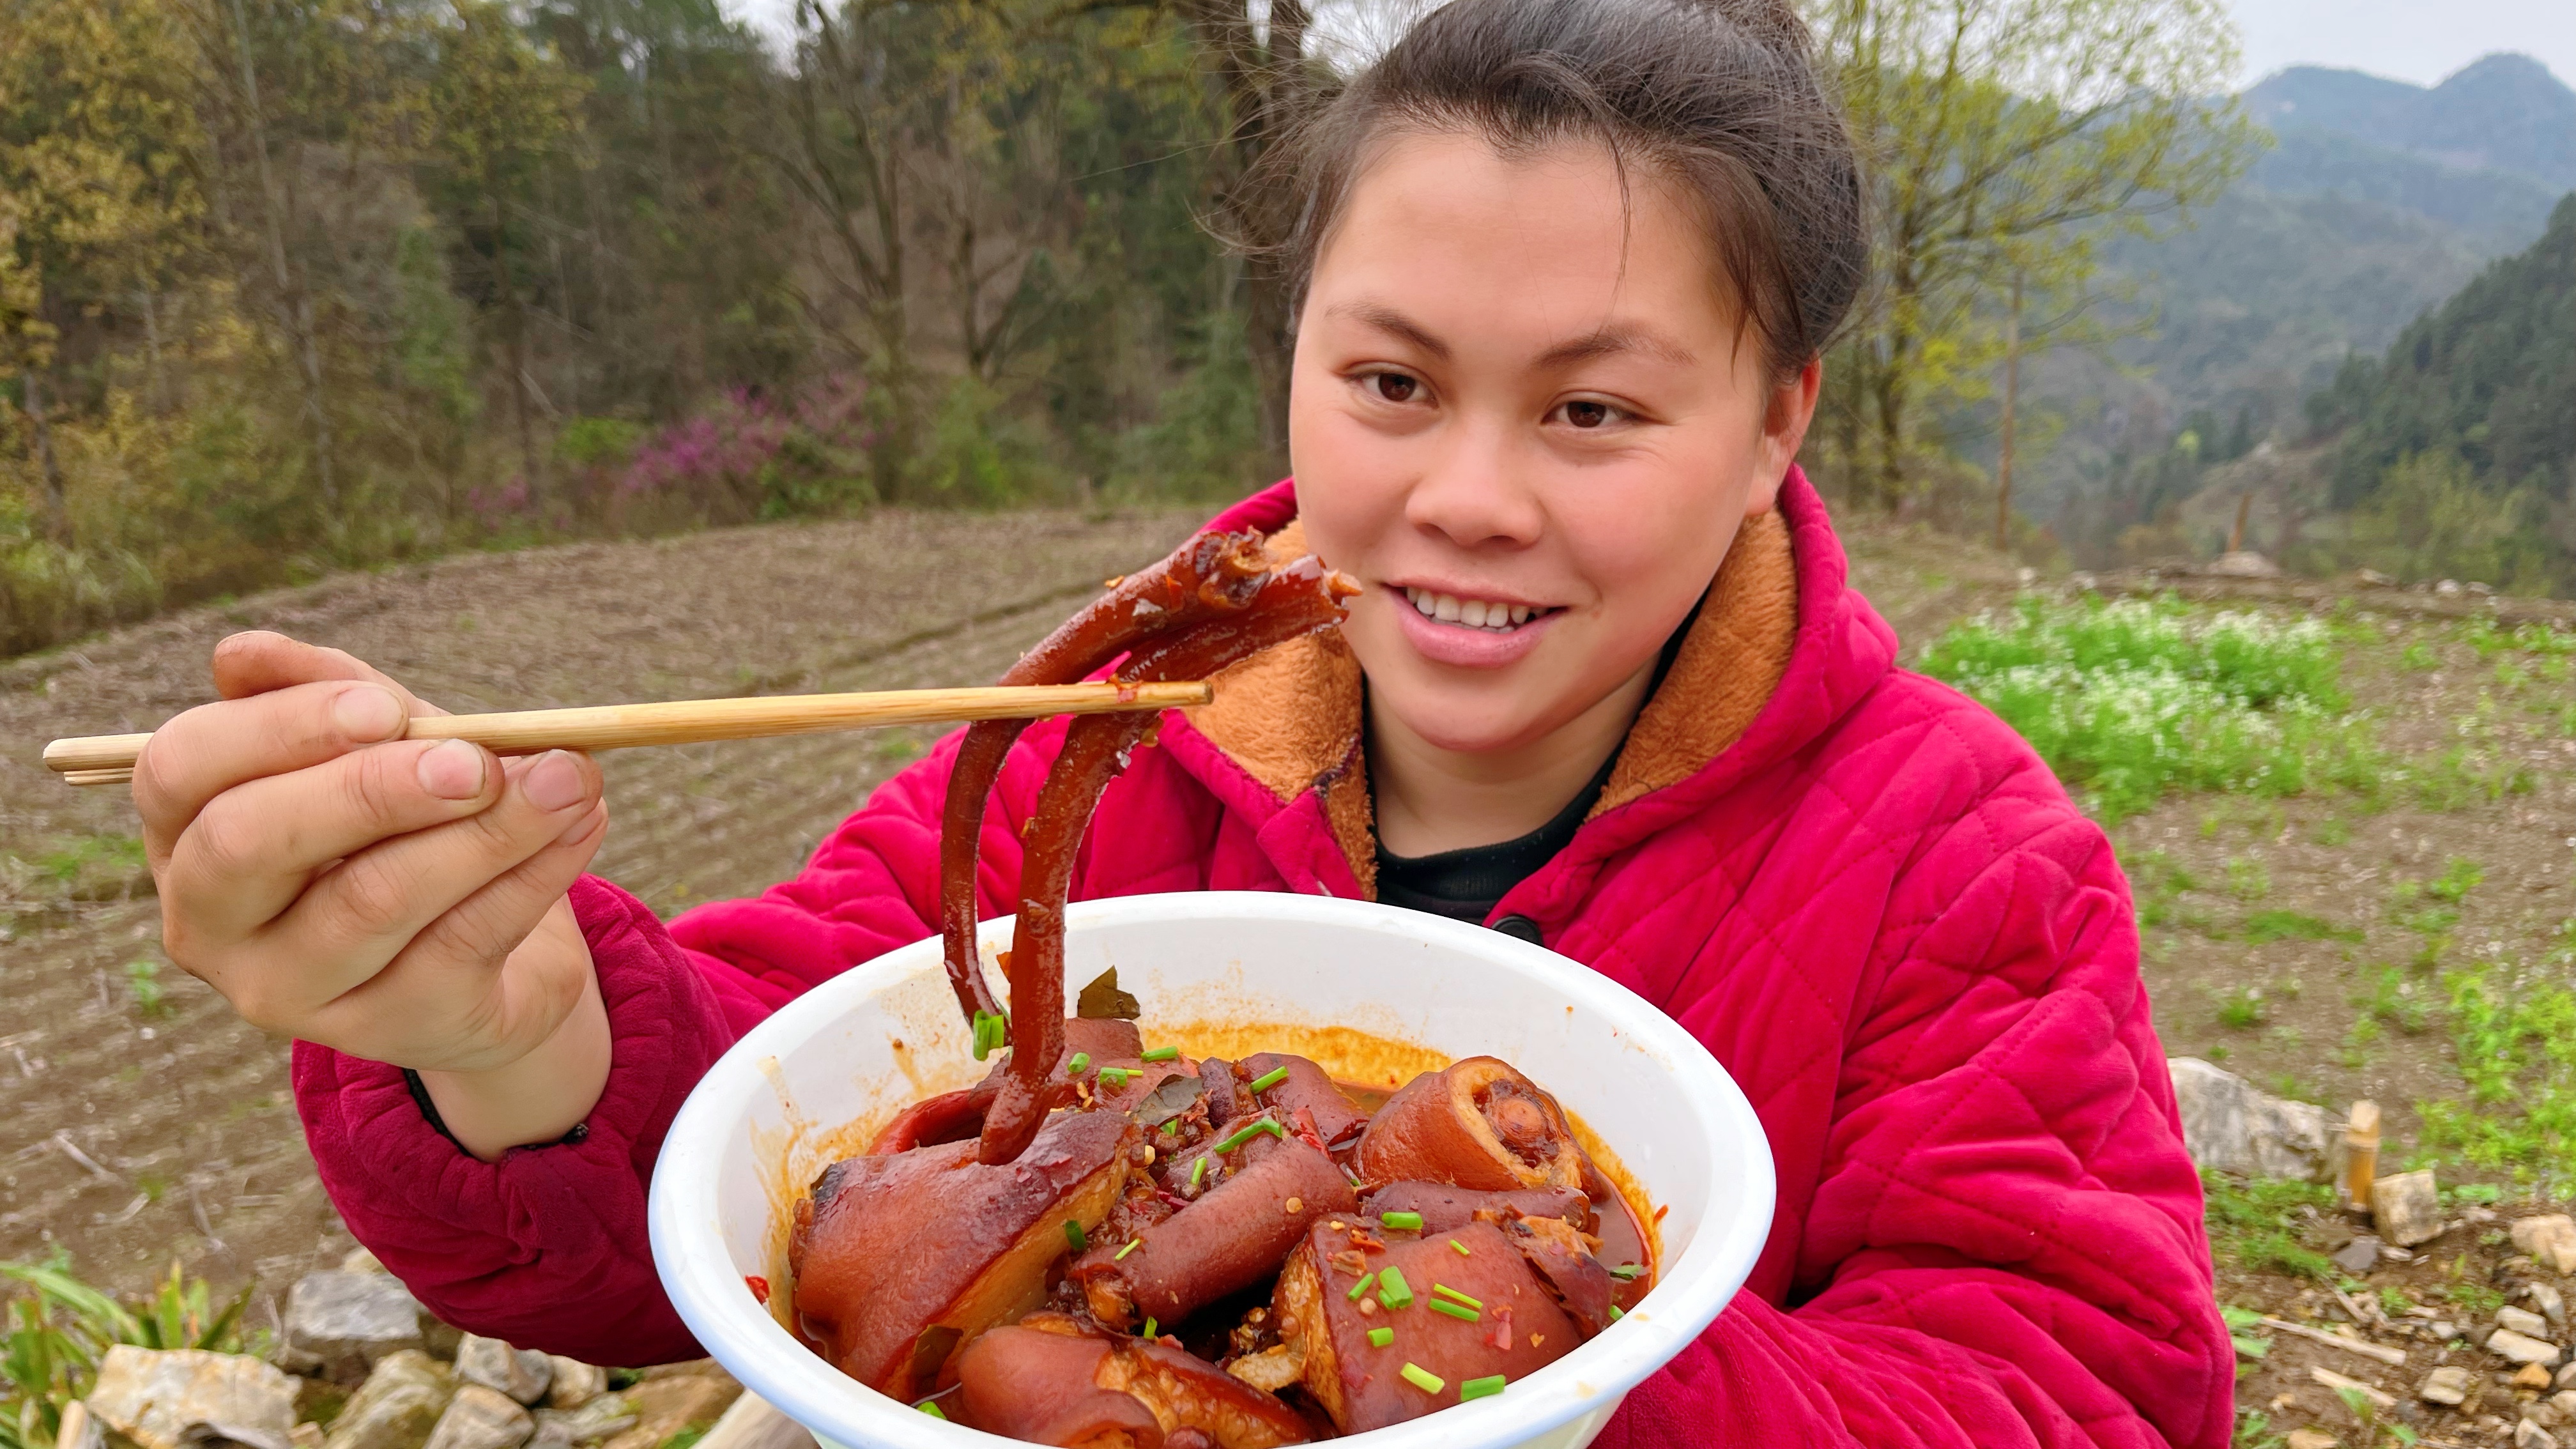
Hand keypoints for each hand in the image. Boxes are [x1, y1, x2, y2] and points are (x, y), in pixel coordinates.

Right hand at [138, 631, 611, 1155]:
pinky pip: (464, 941)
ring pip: (372, 899)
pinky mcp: (390, 1027)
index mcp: (186, 833)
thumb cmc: (411, 827)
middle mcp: (209, 923)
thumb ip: (326, 692)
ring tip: (568, 778)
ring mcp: (291, 989)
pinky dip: (535, 872)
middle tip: (476, 760)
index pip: (181, 769)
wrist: (493, 959)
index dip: (280, 730)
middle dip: (371, 789)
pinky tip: (583, 823)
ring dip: (486, 829)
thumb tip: (244, 653)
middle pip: (251, 842)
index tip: (386, 706)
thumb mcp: (378, 748)